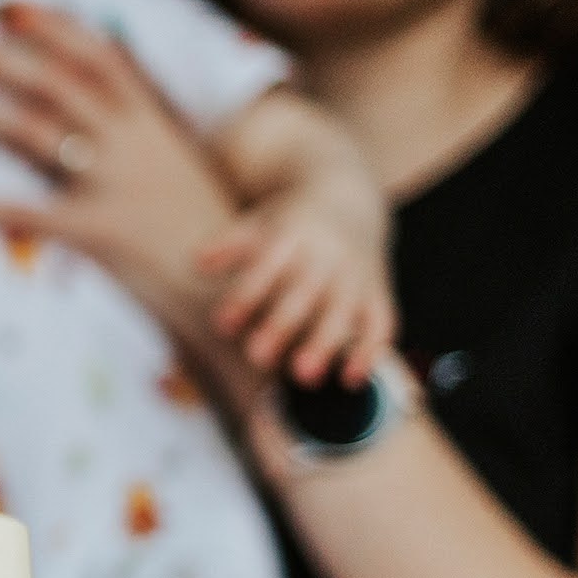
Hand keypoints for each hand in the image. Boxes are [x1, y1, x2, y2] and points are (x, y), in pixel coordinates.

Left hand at [0, 3, 243, 331]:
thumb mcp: (177, 162)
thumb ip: (139, 127)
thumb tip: (97, 92)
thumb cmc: (199, 227)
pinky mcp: (97, 232)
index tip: (3, 4)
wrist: (237, 287)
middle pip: (53, 84)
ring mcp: (114, 184)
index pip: (96, 55)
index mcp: (150, 121)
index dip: (49, 25)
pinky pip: (26, 211)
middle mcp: (131, 142)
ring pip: (36, 132)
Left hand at [197, 187, 396, 385]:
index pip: (268, 265)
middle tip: (257, 358)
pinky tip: (348, 380)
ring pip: (345, 310)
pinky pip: (380, 322)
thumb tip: (197, 263)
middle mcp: (329, 255)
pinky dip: (369, 351)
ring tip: (303, 378)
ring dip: (326, 344)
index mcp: (295, 234)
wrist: (348, 197)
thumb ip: (228, 244)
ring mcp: (357, 274)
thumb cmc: (288, 222)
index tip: (222, 325)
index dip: (246, 294)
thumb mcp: (257, 222)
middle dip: (283, 324)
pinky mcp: (377, 292)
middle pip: (306, 291)